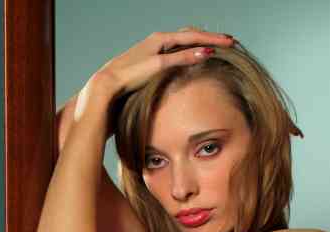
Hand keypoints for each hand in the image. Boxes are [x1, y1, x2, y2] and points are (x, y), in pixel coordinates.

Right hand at [75, 27, 234, 125]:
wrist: (99, 98)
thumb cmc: (118, 99)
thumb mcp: (142, 90)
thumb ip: (156, 86)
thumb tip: (167, 98)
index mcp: (152, 50)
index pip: (182, 40)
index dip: (200, 42)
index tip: (218, 46)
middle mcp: (153, 45)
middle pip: (188, 34)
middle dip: (210, 36)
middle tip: (230, 39)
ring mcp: (152, 52)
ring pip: (186, 39)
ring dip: (208, 40)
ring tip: (227, 42)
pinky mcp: (151, 63)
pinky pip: (177, 56)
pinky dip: (193, 54)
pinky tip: (209, 53)